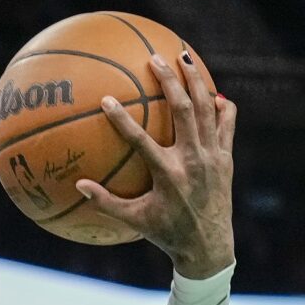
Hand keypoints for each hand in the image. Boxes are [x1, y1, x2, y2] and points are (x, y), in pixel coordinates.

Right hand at [77, 49, 235, 279]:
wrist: (209, 246)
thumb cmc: (166, 234)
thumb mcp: (135, 220)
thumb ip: (106, 202)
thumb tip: (78, 186)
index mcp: (167, 175)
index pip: (140, 140)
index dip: (121, 119)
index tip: (105, 100)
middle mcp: (192, 160)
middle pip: (183, 109)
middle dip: (170, 80)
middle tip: (155, 58)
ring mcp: (212, 156)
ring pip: (207, 108)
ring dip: (196, 80)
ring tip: (185, 58)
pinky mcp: (226, 157)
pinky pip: (227, 122)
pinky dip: (220, 105)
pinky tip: (213, 92)